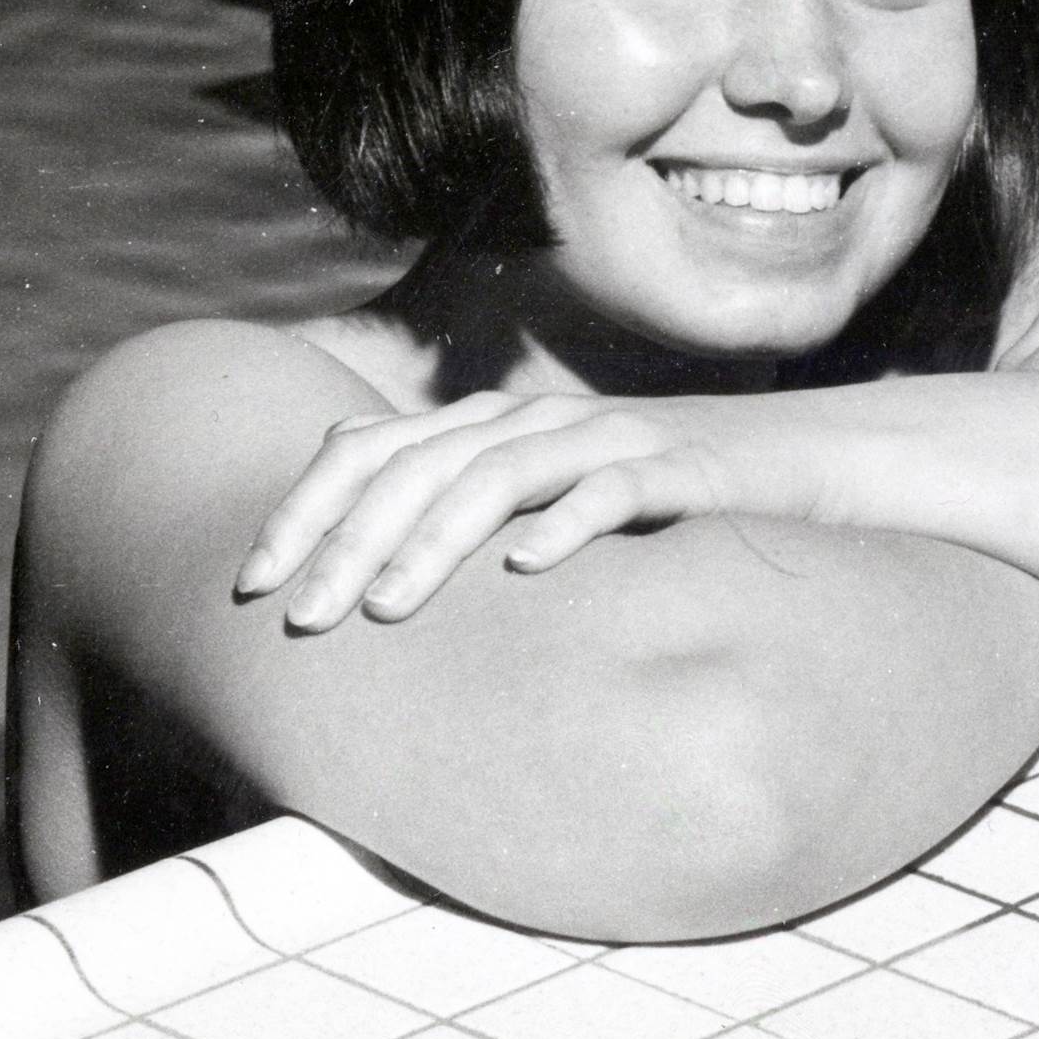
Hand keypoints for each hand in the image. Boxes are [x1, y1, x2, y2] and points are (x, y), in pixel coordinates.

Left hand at [233, 390, 820, 631]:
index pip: (373, 449)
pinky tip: (528, 570)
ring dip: (435, 540)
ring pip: (501, 474)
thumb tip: (346, 529)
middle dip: (350, 540)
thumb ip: (454, 499)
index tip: (250, 581)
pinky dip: (568, 522)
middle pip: (421, 465)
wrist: (789, 465)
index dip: (305, 508)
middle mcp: (539, 419)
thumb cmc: (647, 497)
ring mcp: (610, 438)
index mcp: (492, 423)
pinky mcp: (681, 470)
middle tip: (301, 619)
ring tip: (387, 610)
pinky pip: (616, 489)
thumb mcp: (539, 495)